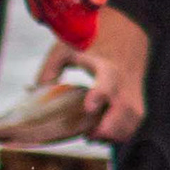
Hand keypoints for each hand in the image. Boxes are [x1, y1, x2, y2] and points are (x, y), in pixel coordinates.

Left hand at [35, 9, 151, 144]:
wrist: (127, 35)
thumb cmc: (93, 42)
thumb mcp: (67, 48)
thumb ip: (50, 69)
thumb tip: (32, 92)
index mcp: (107, 66)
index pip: (108, 82)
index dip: (100, 95)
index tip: (88, 107)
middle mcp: (124, 82)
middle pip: (125, 110)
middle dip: (108, 128)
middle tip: (88, 134)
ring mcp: (133, 93)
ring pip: (132, 121)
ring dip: (114, 134)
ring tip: (92, 135)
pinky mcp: (137, 101)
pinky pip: (134, 124)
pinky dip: (121, 134)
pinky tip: (104, 133)